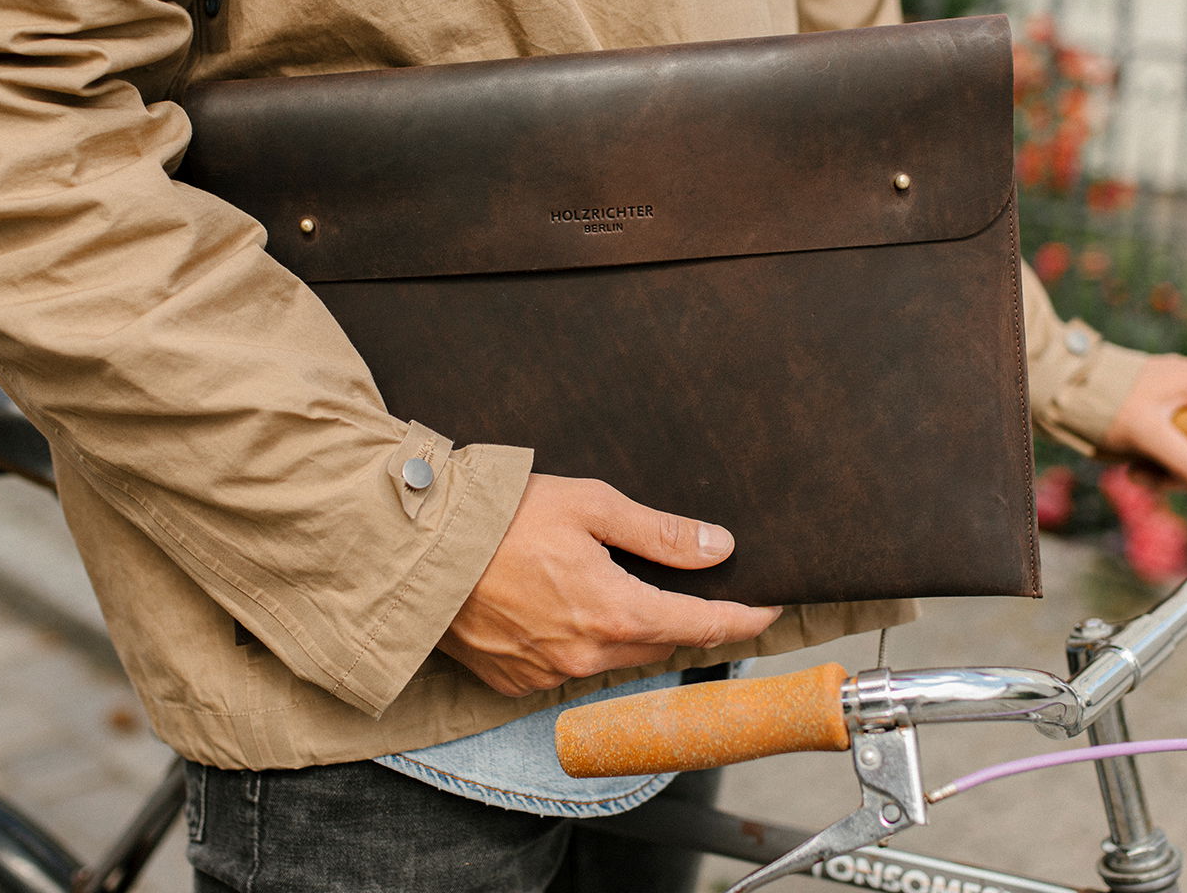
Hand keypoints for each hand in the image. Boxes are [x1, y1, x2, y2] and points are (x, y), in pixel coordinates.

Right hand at [438, 474, 782, 696]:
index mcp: (615, 612)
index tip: (769, 610)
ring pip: (614, 657)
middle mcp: (587, 655)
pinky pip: (567, 668)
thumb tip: (719, 548)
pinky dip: (577, 642)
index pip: (703, 627)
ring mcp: (547, 675)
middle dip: (678, 616)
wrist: (417, 547)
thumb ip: (661, 533)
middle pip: (660, 642)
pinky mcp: (513, 682)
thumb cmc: (501, 517)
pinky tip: (557, 605)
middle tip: (679, 582)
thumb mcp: (592, 505)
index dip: (743, 619)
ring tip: (605, 584)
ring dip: (625, 628)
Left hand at [1100, 355, 1186, 505]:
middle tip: (1159, 480)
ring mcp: (1184, 402)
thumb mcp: (1149, 436)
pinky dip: (1159, 463)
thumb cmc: (1105, 403)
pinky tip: (1135, 466)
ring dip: (1170, 472)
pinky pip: (1178, 449)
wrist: (1063, 390)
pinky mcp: (1168, 416)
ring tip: (1137, 473)